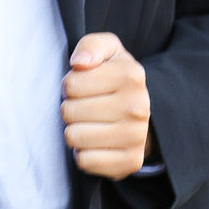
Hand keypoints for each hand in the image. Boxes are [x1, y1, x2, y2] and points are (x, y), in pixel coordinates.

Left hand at [61, 33, 152, 178]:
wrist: (140, 111)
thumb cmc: (114, 78)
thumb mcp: (107, 51)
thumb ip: (91, 46)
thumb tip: (79, 62)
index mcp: (131, 75)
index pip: (70, 85)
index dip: (69, 86)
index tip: (83, 87)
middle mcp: (138, 107)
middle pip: (69, 112)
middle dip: (70, 108)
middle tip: (84, 107)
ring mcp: (136, 136)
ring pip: (74, 137)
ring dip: (74, 131)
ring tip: (88, 124)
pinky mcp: (131, 162)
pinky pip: (85, 161)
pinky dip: (83, 153)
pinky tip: (95, 143)